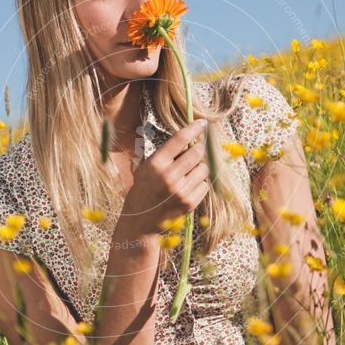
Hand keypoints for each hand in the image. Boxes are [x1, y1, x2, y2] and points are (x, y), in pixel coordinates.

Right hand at [121, 118, 209, 236]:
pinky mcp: (189, 203)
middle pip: (196, 152)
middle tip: (195, 150)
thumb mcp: (146, 168)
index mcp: (155, 164)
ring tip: (188, 173)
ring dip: (199, 167)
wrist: (140, 221)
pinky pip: (204, 185)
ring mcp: (180, 191)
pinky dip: (200, 183)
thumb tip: (188, 139)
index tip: (203, 123)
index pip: (180, 139)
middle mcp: (168, 176)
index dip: (194, 128)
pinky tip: (188, 186)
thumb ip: (165, 155)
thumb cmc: (143, 190)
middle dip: (198, 149)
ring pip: (203, 168)